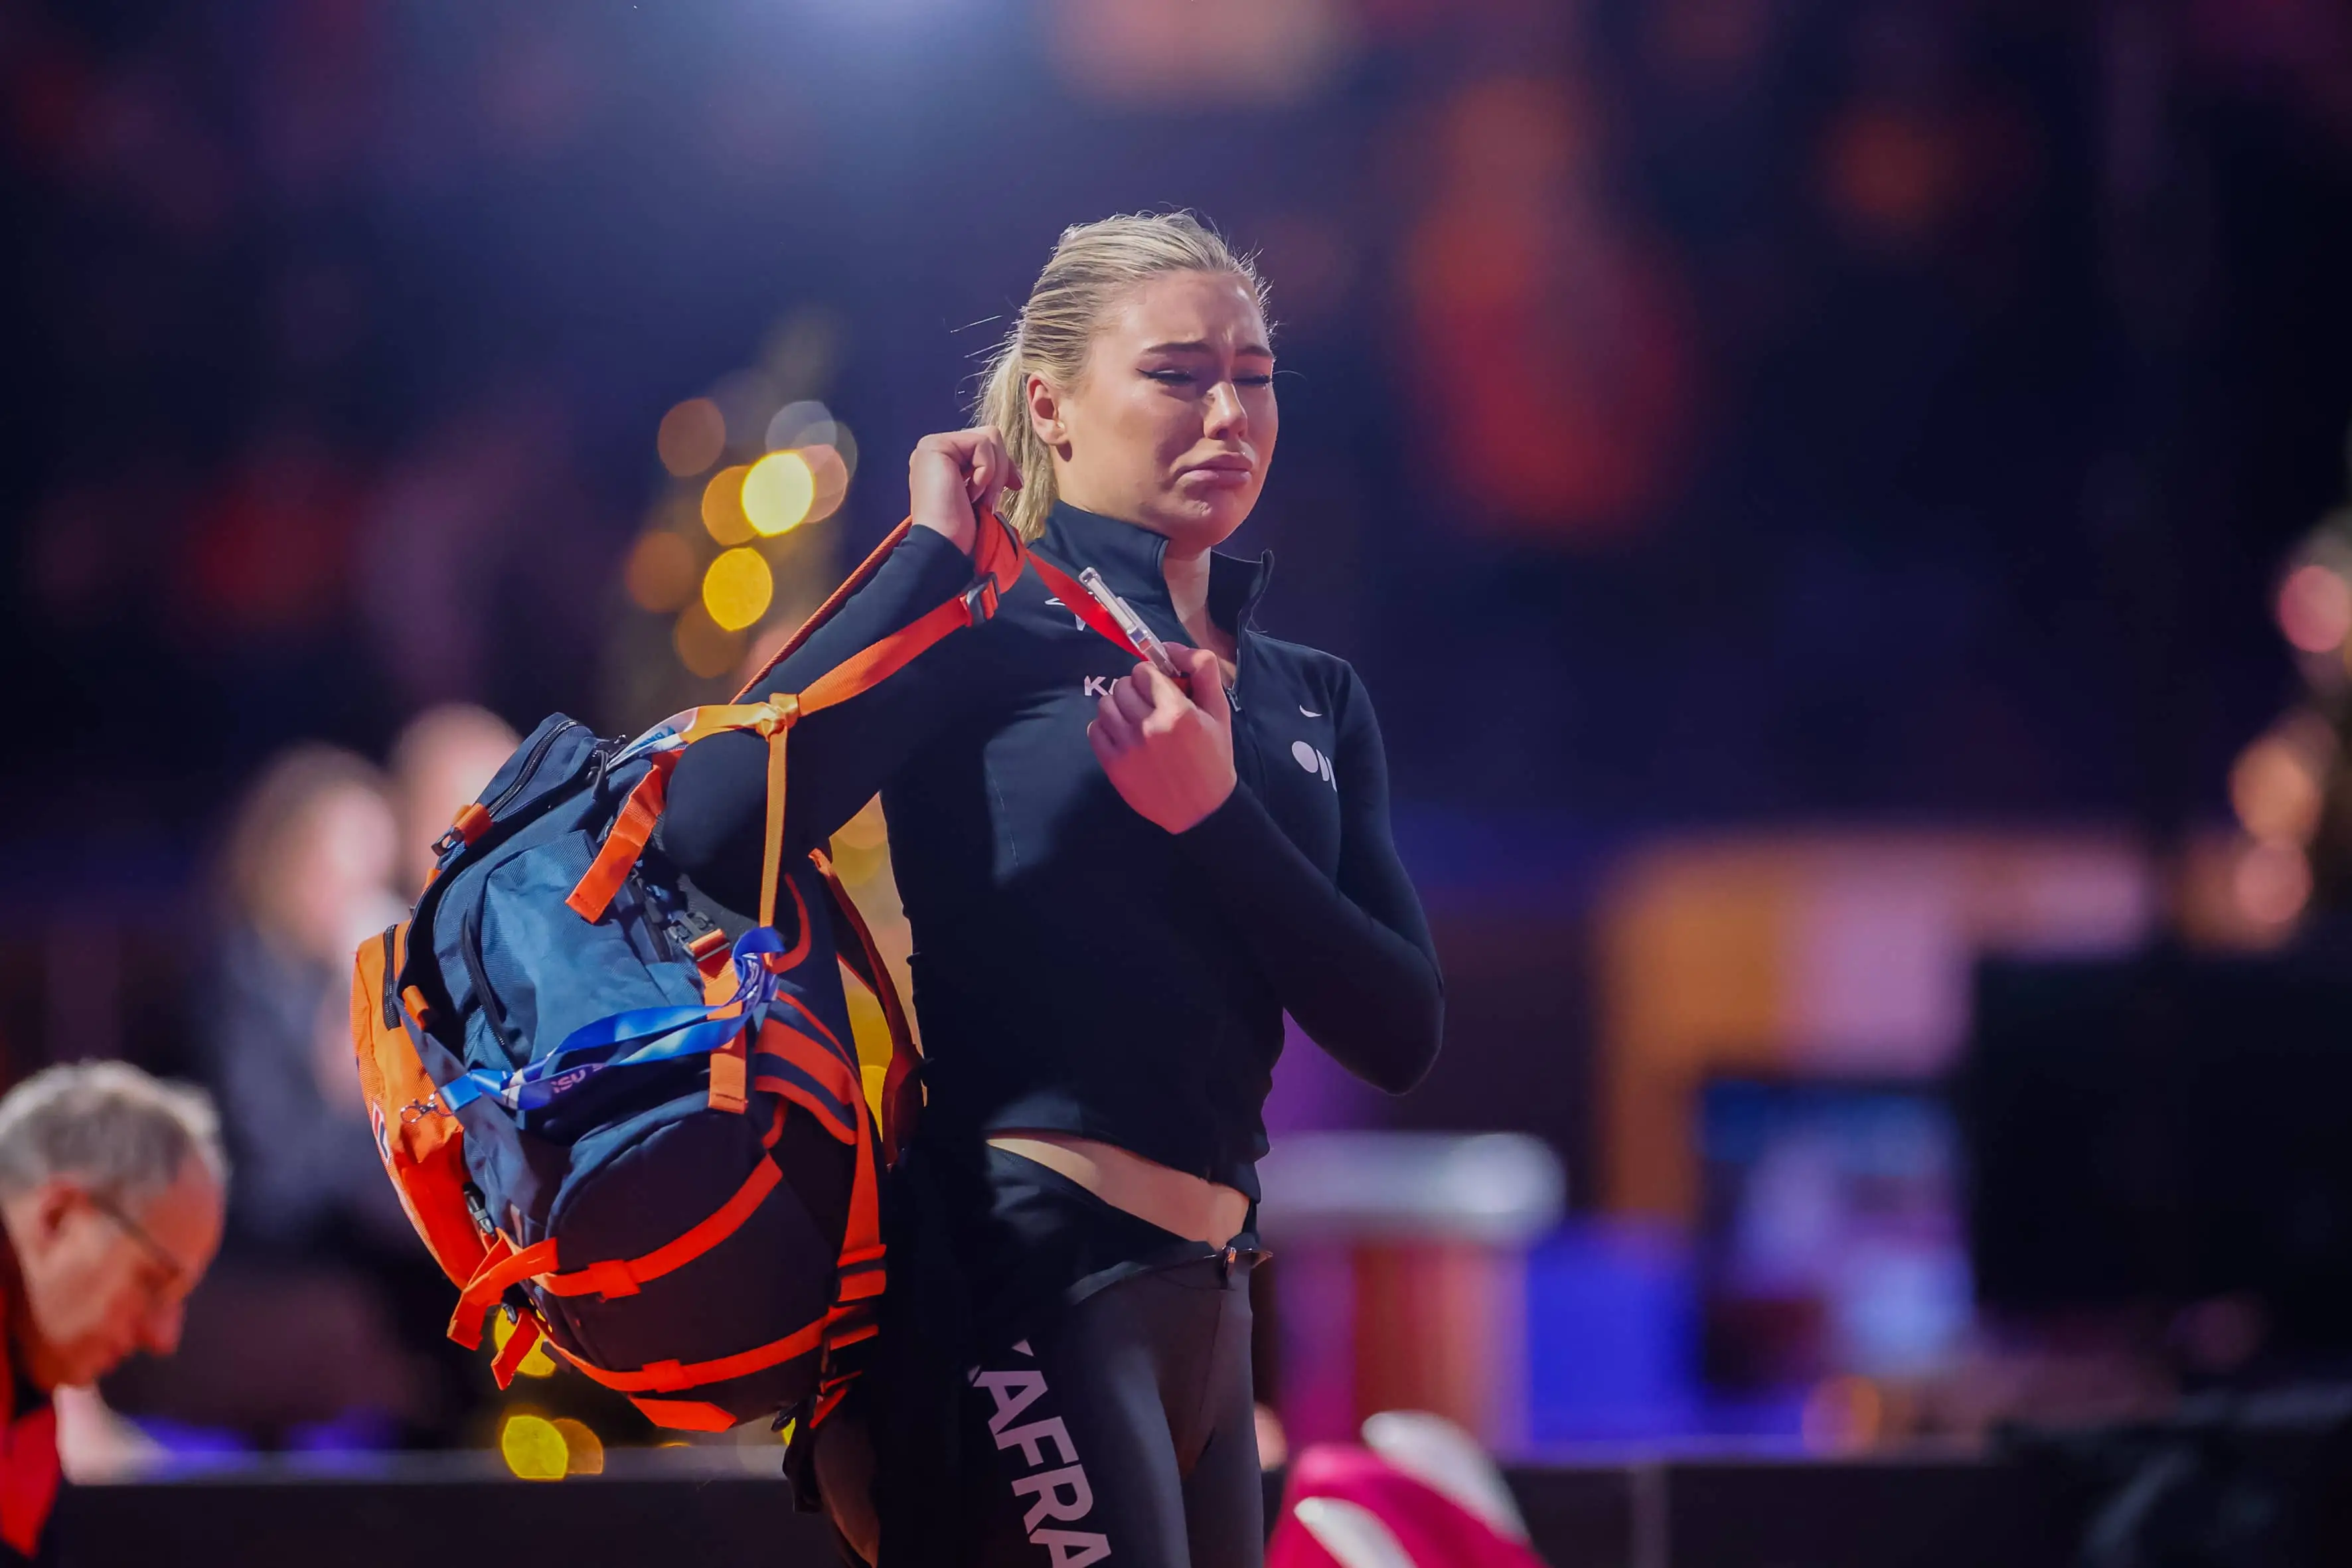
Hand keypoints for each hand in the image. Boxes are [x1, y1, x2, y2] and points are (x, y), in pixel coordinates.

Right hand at [908, 428, 1018, 556]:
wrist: (945, 546)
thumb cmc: (961, 530)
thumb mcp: (982, 496)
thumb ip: (989, 473)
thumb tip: (1015, 473)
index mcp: (944, 459)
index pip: (984, 445)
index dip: (1003, 464)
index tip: (1015, 487)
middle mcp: (935, 449)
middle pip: (988, 436)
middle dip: (1001, 467)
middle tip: (992, 500)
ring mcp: (932, 446)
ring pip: (988, 437)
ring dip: (993, 473)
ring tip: (980, 499)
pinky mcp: (935, 446)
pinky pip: (981, 445)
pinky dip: (985, 472)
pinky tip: (970, 494)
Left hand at [1087, 646, 1235, 832]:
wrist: (1202, 810)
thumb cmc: (1213, 757)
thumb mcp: (1219, 711)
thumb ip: (1202, 671)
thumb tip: (1172, 647)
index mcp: (1177, 712)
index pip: (1143, 671)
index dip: (1150, 676)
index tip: (1158, 688)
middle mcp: (1149, 727)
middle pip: (1121, 686)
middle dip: (1134, 689)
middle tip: (1147, 704)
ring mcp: (1128, 747)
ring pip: (1105, 704)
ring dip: (1118, 706)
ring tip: (1134, 719)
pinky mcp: (1113, 765)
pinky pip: (1095, 730)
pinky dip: (1105, 728)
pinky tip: (1123, 736)